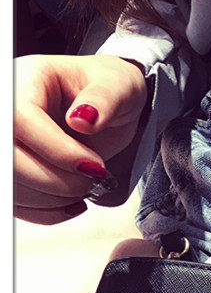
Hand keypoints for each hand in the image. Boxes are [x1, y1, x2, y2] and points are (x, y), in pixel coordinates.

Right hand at [14, 53, 146, 224]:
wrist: (106, 106)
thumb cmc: (110, 89)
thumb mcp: (118, 86)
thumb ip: (105, 99)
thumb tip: (83, 119)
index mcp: (26, 80)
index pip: (20, 118)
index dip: (56, 150)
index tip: (94, 167)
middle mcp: (6, 111)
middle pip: (9, 158)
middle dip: (54, 181)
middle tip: (93, 181)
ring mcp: (7, 142)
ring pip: (9, 185)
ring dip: (52, 199)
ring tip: (87, 188)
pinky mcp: (13, 171)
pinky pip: (17, 203)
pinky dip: (46, 212)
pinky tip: (73, 203)